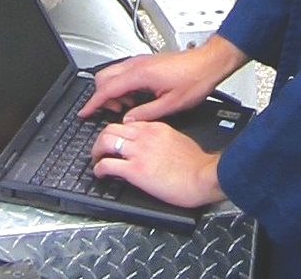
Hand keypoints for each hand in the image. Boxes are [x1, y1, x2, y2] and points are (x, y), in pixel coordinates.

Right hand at [78, 35, 247, 122]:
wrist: (209, 62)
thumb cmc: (195, 79)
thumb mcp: (171, 104)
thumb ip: (146, 113)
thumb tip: (128, 120)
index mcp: (140, 75)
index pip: (107, 89)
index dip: (93, 103)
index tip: (85, 113)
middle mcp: (137, 64)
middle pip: (103, 77)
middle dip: (102, 96)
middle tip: (112, 112)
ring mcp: (141, 61)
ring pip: (112, 73)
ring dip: (113, 90)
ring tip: (127, 106)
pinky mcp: (146, 61)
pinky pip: (124, 72)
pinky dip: (122, 85)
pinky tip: (135, 97)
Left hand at [91, 120, 225, 207]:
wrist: (204, 176)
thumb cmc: (197, 164)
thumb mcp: (178, 140)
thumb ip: (162, 139)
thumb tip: (153, 147)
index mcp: (156, 128)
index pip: (128, 123)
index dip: (117, 132)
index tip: (115, 140)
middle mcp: (144, 136)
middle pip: (111, 128)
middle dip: (101, 139)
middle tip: (99, 149)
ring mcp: (139, 151)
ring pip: (105, 141)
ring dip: (96, 151)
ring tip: (96, 159)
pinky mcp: (135, 170)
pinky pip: (107, 164)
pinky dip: (98, 168)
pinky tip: (99, 173)